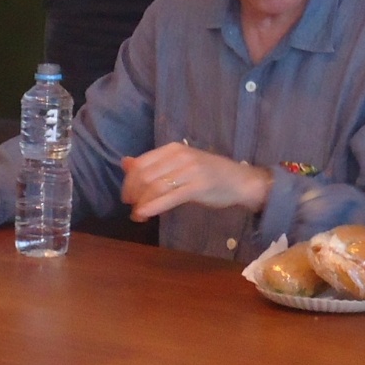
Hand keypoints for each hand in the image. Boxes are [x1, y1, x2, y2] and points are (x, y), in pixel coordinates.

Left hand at [119, 142, 269, 221]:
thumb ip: (153, 163)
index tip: (127, 197)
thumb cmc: (209, 173)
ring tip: (137, 215)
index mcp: (173, 148)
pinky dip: (152, 207)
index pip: (141, 163)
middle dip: (133, 194)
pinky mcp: (198, 187)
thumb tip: (125, 162)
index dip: (128, 182)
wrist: (240, 180)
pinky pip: (169, 197)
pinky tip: (144, 215)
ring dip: (141, 203)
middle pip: (145, 176)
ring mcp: (190, 170)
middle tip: (131, 208)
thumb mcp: (179, 163)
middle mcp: (180, 156)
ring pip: (155, 187)